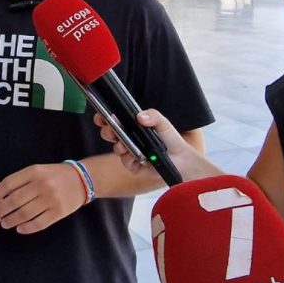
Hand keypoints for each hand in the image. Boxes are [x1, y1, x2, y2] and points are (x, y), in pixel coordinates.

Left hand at [0, 163, 84, 234]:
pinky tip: (20, 229)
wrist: (81, 179)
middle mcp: (42, 185)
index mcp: (35, 172)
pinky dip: (27, 228)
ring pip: (25, 213)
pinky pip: (39, 223)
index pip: (9, 183)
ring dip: (11, 220)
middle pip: (15, 200)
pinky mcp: (59, 212)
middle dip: (0, 209)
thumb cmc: (54, 175)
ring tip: (4, 223)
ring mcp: (51, 199)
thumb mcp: (38, 170)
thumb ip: (21, 180)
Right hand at [94, 108, 208, 178]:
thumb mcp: (164, 124)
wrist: (183, 161)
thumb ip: (154, 116)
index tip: (100, 117)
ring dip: (118, 146)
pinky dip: (129, 159)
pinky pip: (126, 162)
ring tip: (124, 145)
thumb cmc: (172, 140)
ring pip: (116, 149)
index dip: (105, 118)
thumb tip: (139, 116)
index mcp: (133, 126)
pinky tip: (136, 157)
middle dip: (107, 132)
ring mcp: (130, 152)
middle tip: (110, 131)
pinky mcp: (134, 166)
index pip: (115, 120)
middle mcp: (129, 139)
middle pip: (110, 134)